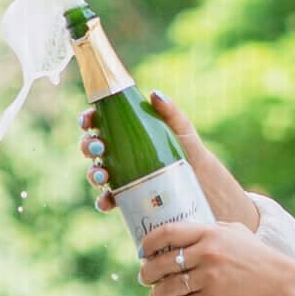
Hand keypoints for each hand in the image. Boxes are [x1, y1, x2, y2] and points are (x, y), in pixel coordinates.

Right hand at [77, 91, 260, 230]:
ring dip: (92, 173)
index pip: (101, 122)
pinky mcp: (128, 199)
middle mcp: (121, 154)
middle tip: (99, 147)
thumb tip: (154, 94)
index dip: (89, 120)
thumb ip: (171, 113)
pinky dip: (102, 201)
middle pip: (94, 147)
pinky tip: (107, 201)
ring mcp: (123, 177)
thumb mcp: (183, 132)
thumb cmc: (193, 156)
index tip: (89, 121)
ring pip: (97, 173)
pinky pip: (108, 200)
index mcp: (128, 133)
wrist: (206, 189)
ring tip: (102, 175)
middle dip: (89, 146)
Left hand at [136, 220, 294, 295]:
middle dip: (146, 273)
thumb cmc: (258, 257)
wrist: (281, 284)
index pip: (166, 233)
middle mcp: (207, 252)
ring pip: (166, 288)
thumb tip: (185, 232)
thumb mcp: (236, 233)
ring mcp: (209, 276)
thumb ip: (211, 228)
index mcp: (210, 232)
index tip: (142, 252)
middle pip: (160, 263)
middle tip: (145, 278)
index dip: (148, 244)